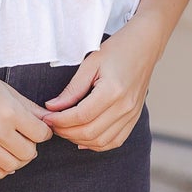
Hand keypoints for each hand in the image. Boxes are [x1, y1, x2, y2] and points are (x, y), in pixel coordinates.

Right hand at [0, 64, 55, 177]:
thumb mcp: (8, 91)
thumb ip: (30, 108)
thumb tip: (49, 120)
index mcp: (11, 112)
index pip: (41, 134)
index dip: (44, 133)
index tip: (39, 130)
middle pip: (29, 153)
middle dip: (32, 147)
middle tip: (25, 139)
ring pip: (12, 165)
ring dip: (18, 160)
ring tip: (13, 150)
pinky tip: (1, 163)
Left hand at [41, 24, 156, 150]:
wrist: (144, 47)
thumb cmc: (117, 50)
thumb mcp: (90, 64)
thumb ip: (72, 89)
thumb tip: (52, 107)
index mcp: (112, 91)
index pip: (80, 116)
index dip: (60, 120)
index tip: (47, 117)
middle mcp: (124, 107)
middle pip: (89, 132)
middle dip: (66, 132)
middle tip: (52, 124)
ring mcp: (131, 115)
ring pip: (101, 141)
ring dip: (79, 140)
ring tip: (65, 130)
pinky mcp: (134, 118)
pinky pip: (115, 141)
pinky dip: (97, 144)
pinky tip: (83, 139)